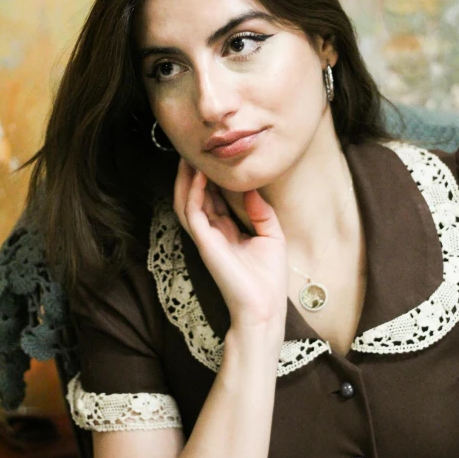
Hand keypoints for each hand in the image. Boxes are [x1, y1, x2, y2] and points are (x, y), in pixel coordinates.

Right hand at [173, 159, 287, 335]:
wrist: (265, 308)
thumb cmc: (269, 279)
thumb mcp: (272, 237)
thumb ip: (261, 212)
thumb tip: (251, 188)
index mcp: (227, 232)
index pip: (213, 199)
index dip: (211, 178)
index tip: (214, 157)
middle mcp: (213, 233)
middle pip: (195, 197)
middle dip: (192, 174)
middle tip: (193, 149)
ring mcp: (206, 238)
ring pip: (186, 202)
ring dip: (186, 179)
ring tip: (189, 156)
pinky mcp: (205, 244)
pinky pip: (193, 213)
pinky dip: (194, 192)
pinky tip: (200, 176)